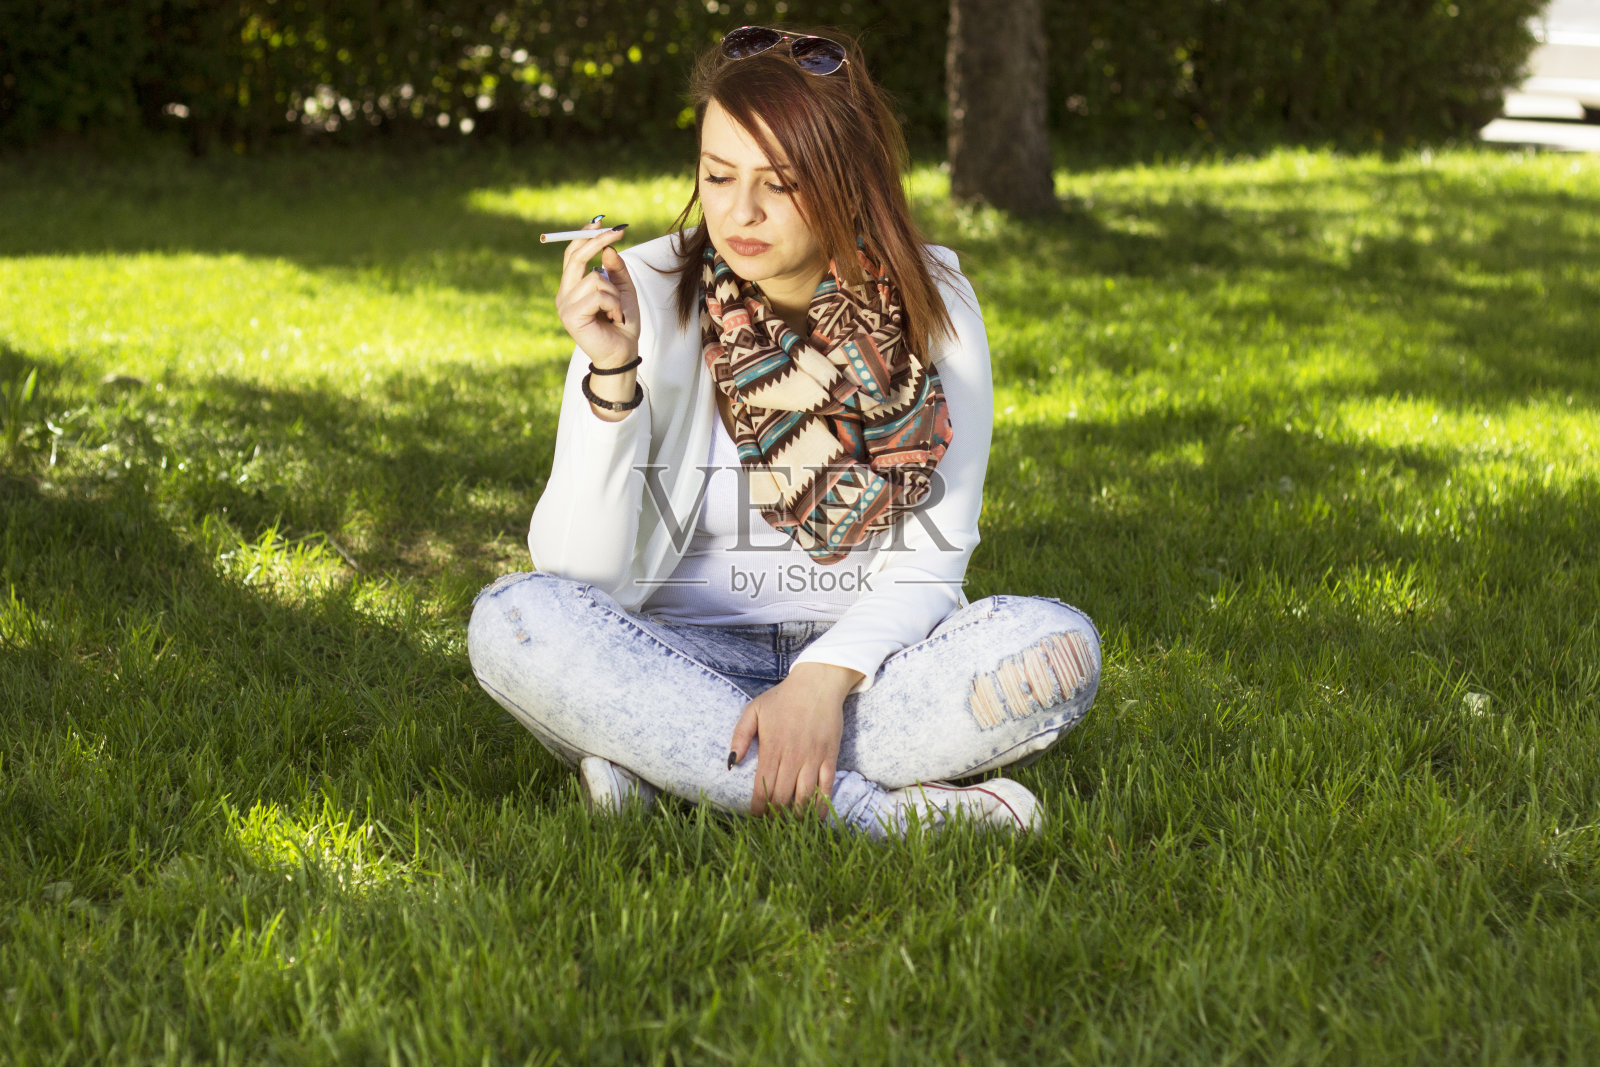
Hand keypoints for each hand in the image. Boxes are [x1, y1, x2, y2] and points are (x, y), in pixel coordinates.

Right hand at [554, 220, 639, 369]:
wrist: (622, 353)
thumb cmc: (622, 323)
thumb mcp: (623, 290)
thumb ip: (615, 269)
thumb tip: (608, 248)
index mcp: (572, 286)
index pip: (572, 254)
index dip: (584, 235)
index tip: (600, 221)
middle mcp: (564, 293)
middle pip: (575, 257)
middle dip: (597, 241)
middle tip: (618, 231)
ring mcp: (565, 305)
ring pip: (594, 279)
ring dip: (614, 293)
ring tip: (617, 311)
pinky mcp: (571, 316)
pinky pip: (598, 295)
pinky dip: (613, 304)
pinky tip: (614, 317)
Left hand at [729, 662, 862, 815]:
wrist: (817, 683)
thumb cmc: (782, 698)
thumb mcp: (754, 710)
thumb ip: (740, 736)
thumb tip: (731, 764)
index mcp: (771, 748)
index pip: (762, 788)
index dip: (758, 809)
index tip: (755, 818)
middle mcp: (792, 757)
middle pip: (782, 798)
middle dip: (775, 816)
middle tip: (771, 825)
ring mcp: (813, 758)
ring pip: (804, 797)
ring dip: (796, 816)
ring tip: (790, 825)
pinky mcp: (830, 757)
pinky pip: (826, 788)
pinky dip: (820, 805)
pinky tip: (814, 817)